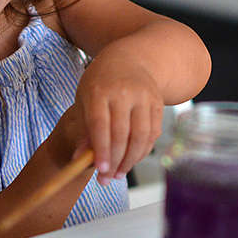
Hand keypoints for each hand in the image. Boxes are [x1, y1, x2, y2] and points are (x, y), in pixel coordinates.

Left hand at [75, 58, 163, 184]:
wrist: (129, 58)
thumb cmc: (101, 82)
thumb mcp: (85, 99)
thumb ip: (83, 129)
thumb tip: (80, 159)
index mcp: (100, 90)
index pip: (101, 124)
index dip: (101, 149)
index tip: (99, 170)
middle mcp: (124, 92)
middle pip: (122, 133)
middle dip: (114, 161)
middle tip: (106, 179)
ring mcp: (144, 97)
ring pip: (141, 136)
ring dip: (130, 160)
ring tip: (119, 174)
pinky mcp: (158, 103)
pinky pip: (153, 133)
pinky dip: (143, 150)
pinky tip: (132, 159)